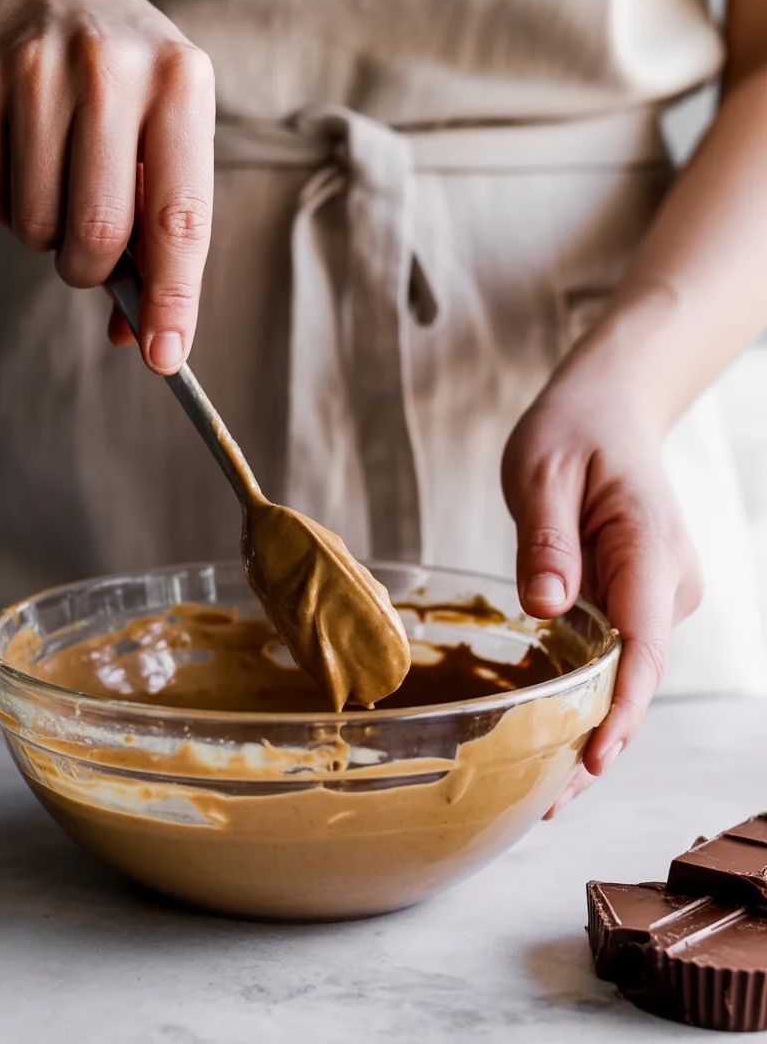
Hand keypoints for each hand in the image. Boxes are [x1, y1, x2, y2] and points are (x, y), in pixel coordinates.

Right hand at [0, 0, 213, 373]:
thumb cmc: (118, 85)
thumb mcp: (162, 135)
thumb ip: (159, 233)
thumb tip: (144, 336)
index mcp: (180, 85)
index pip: (180, 218)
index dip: (174, 298)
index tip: (166, 356)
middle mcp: (112, 69)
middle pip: (99, 234)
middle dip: (92, 270)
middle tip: (89, 255)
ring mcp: (36, 68)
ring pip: (38, 226)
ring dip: (47, 236)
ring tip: (58, 184)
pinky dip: (8, 206)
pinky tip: (21, 158)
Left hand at [501, 370, 702, 815]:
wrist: (609, 406)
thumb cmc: (574, 429)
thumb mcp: (542, 472)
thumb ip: (546, 543)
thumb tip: (547, 610)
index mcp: (649, 547)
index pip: (643, 643)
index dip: (621, 709)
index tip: (596, 760)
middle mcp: (669, 580)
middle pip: (636, 673)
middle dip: (597, 737)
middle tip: (546, 803)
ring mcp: (660, 591)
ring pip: (628, 669)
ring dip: (591, 721)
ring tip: (541, 784)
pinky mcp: (642, 595)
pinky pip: (617, 650)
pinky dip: (588, 690)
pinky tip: (553, 729)